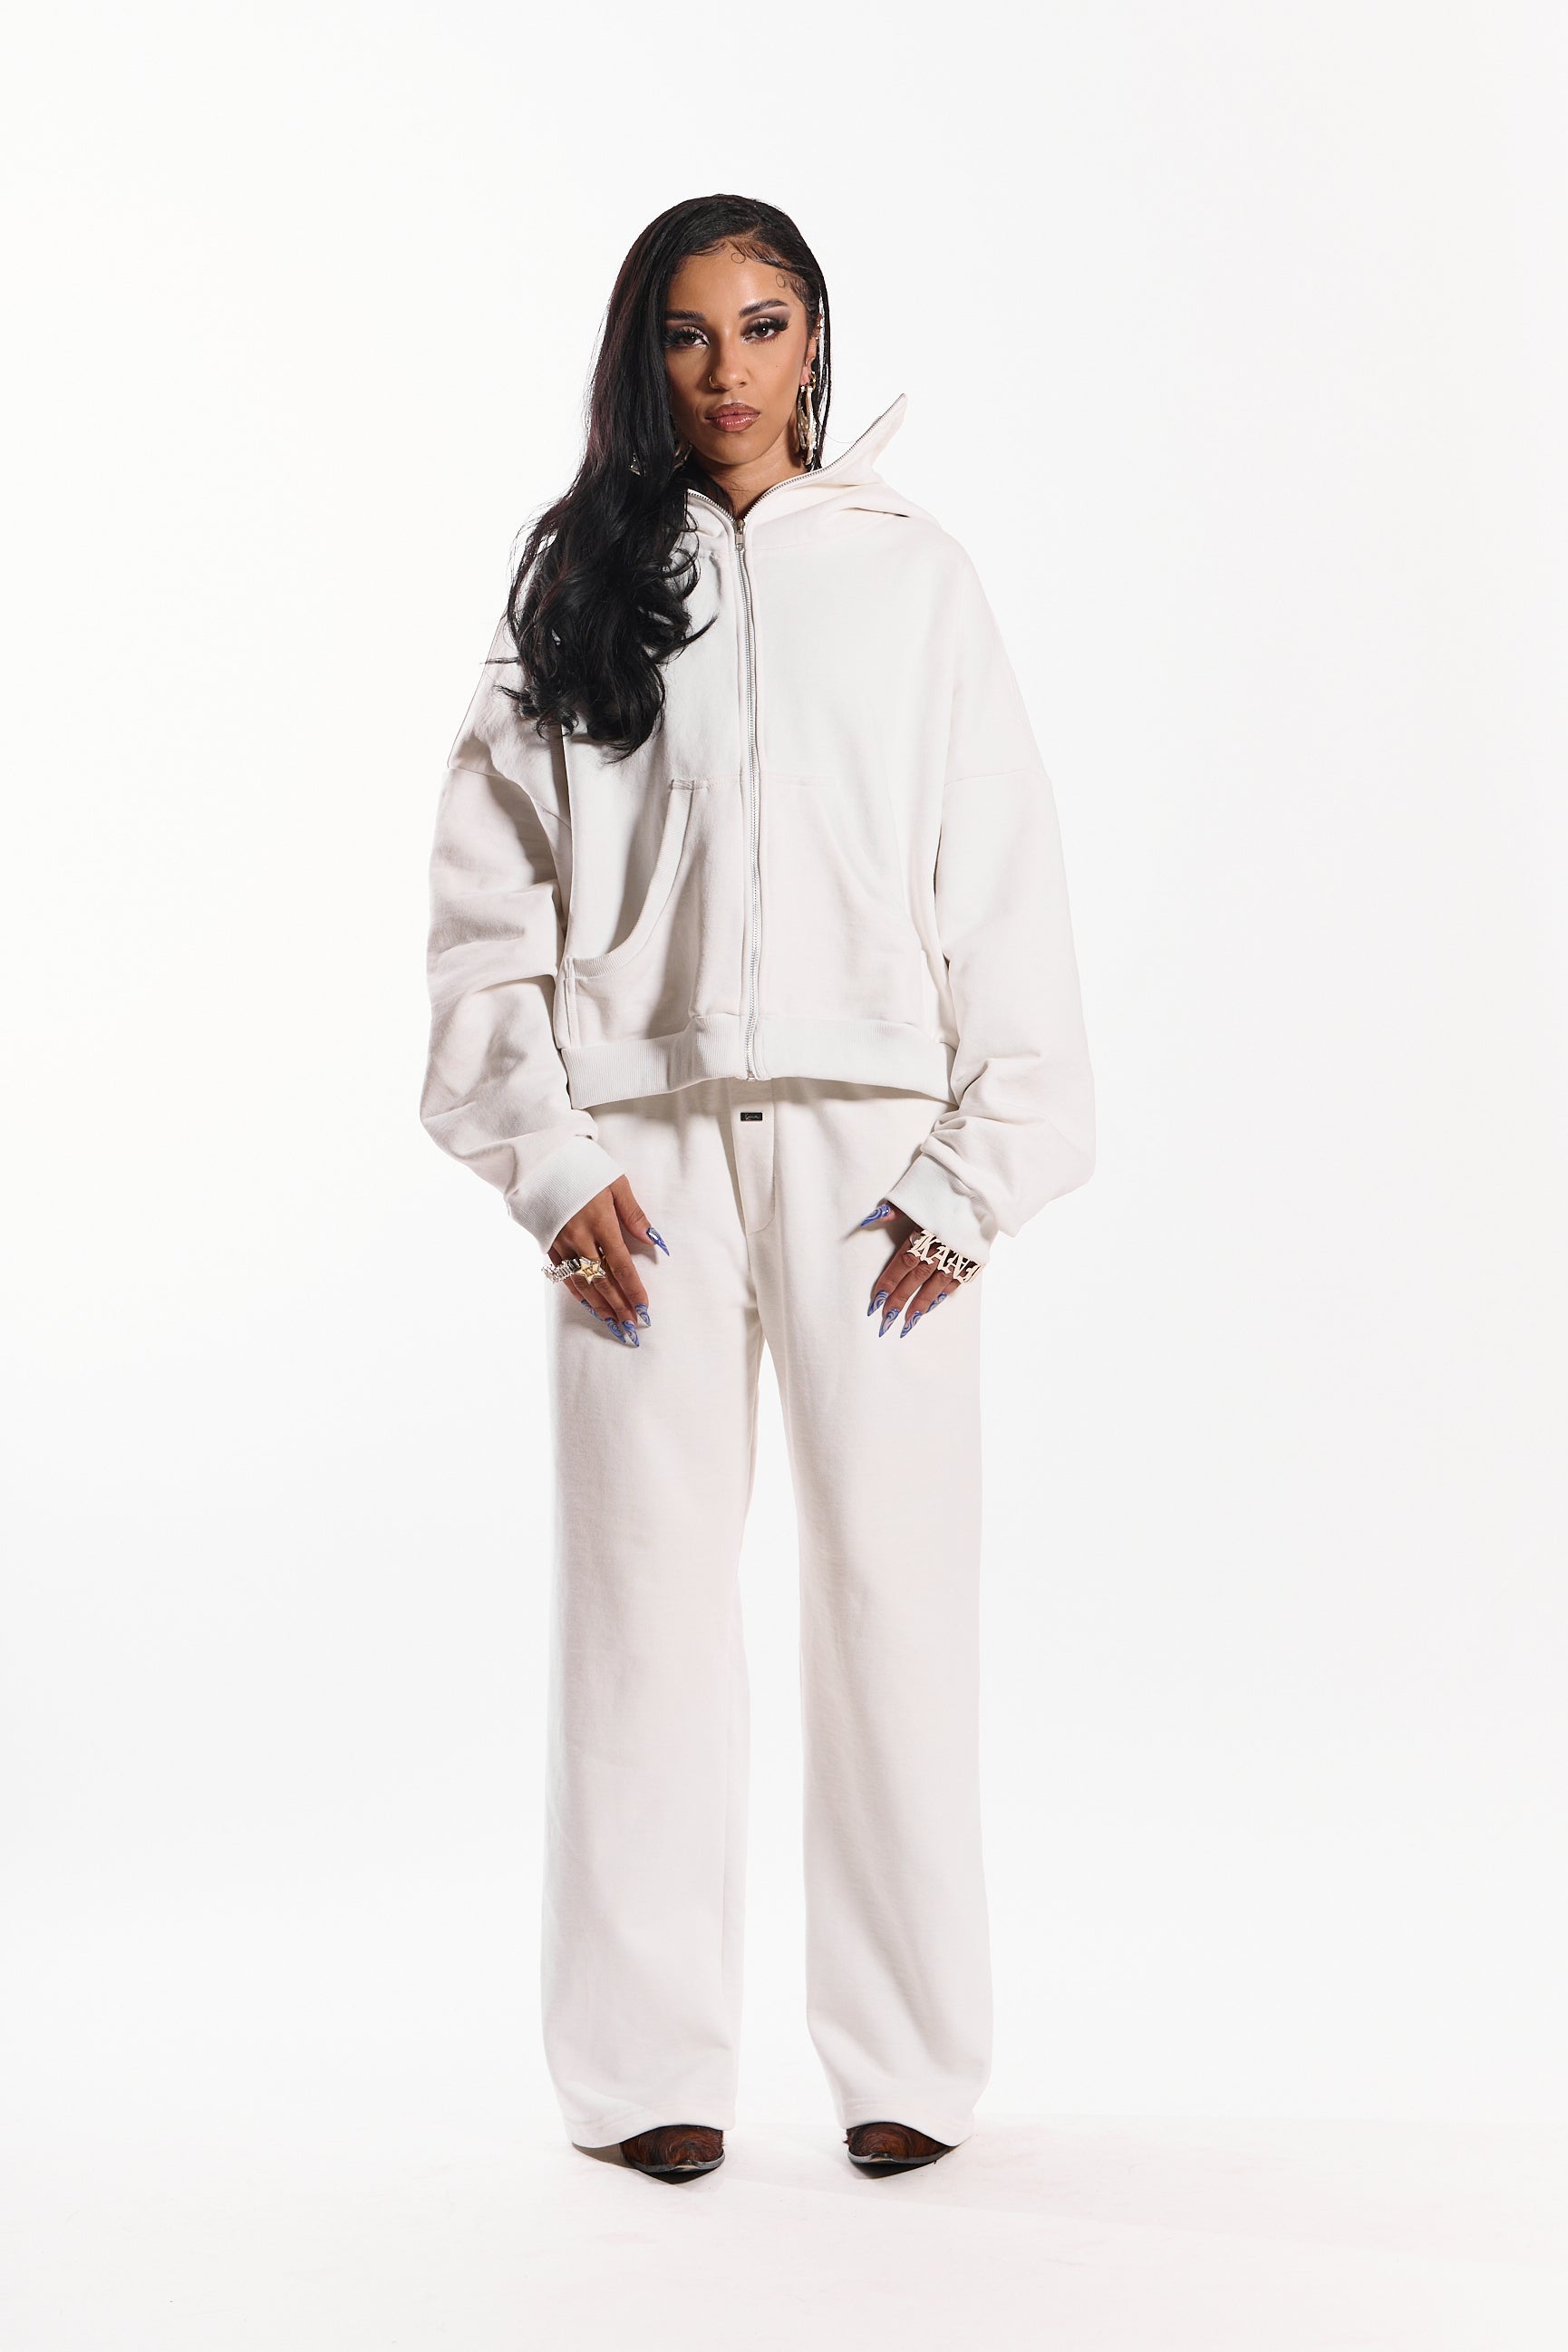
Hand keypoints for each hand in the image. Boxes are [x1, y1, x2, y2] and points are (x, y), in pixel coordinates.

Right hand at [548, 1178, 668, 1345]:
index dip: (633, 1289)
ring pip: (582, 1282)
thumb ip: (633, 1214)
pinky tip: (587, 1303)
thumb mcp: (615, 1183)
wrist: (541, 1159)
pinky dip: (576, 1291)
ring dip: (598, 1305)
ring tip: (612, 1322)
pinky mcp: (547, 1242)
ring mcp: (561, 1242)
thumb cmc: (583, 1167)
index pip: (621, 1265)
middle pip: (602, 1280)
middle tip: (631, 1326)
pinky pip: (563, 1273)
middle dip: (618, 1305)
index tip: (644, 1308)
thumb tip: (653, 1240)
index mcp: (600, 1222)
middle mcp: (580, 1237)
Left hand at [859, 1199, 970, 1336]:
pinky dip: (943, 1294)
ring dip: (920, 1304)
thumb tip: (871, 1218)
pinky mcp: (974, 1260)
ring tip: (908, 1322)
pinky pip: (956, 1281)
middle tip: (886, 1320)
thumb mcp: (920, 1192)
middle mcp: (941, 1248)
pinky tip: (932, 1304)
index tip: (876, 1299)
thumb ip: (896, 1208)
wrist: (989, 1190)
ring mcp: (958, 1256)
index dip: (889, 1281)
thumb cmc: (949, 1189)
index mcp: (925, 1232)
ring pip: (936, 1284)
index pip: (902, 1262)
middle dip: (899, 1300)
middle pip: (916, 1278)